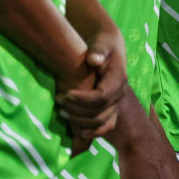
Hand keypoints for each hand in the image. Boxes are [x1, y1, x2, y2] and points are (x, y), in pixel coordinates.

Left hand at [56, 32, 127, 150]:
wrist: (110, 49)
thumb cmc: (103, 46)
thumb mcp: (101, 44)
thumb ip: (98, 51)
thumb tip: (93, 60)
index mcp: (119, 79)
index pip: (102, 97)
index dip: (84, 99)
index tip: (66, 93)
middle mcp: (120, 94)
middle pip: (100, 112)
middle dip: (77, 110)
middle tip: (58, 100)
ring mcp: (117, 103)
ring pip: (101, 122)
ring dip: (80, 121)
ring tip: (61, 112)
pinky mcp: (111, 108)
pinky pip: (106, 126)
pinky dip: (94, 132)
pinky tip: (79, 133)